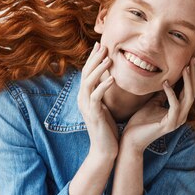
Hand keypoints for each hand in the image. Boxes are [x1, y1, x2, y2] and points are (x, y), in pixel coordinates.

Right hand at [77, 41, 119, 158]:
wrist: (105, 149)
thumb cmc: (107, 128)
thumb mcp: (105, 107)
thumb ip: (104, 93)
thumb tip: (111, 79)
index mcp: (85, 96)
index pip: (87, 72)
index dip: (93, 58)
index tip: (100, 45)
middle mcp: (82, 99)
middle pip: (85, 73)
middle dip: (94, 59)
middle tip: (103, 46)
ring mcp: (86, 106)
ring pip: (88, 82)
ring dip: (98, 69)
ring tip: (109, 59)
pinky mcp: (93, 114)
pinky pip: (96, 96)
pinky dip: (103, 86)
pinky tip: (112, 78)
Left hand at [121, 57, 194, 153]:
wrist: (131, 139)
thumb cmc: (140, 121)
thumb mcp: (152, 102)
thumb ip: (162, 93)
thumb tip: (167, 79)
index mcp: (179, 109)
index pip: (190, 89)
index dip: (191, 75)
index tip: (190, 59)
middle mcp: (181, 115)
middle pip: (193, 92)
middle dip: (193, 75)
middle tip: (192, 59)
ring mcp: (177, 121)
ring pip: (188, 98)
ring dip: (187, 82)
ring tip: (184, 68)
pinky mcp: (169, 125)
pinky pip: (174, 106)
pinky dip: (171, 93)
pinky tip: (166, 83)